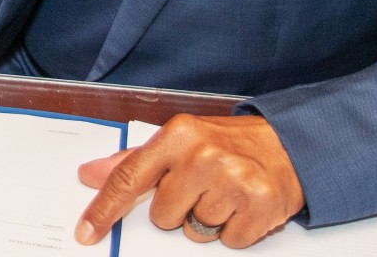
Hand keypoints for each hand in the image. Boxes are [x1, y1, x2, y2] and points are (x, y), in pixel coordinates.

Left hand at [76, 114, 304, 247]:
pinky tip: (243, 206)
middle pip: (163, 215)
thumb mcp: (178, 141)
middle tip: (202, 188)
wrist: (289, 144)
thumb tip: (89, 174)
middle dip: (179, 210)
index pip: (129, 178)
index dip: (104, 209)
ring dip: (207, 220)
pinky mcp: (261, 204)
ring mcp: (234, 180)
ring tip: (225, 194)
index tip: (86, 232)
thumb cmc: (226, 144)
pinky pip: (228, 241)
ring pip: (195, 231)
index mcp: (178, 136)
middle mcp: (204, 155)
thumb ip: (132, 161)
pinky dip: (234, 230)